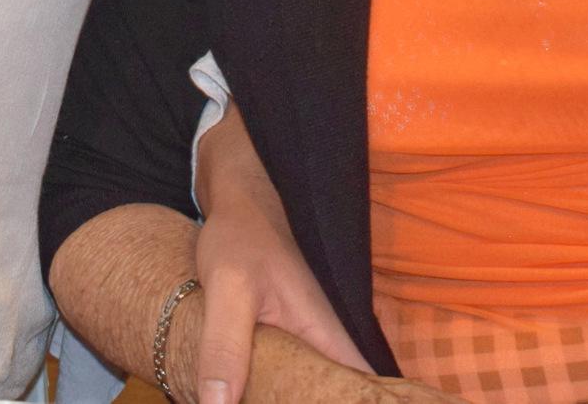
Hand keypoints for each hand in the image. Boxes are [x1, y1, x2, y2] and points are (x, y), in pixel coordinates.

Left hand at [193, 105, 369, 403]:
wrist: (241, 204)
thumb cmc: (241, 239)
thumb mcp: (228, 290)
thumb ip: (225, 348)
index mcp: (328, 334)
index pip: (362, 388)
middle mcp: (330, 341)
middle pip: (337, 392)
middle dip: (318, 401)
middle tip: (272, 403)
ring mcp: (314, 341)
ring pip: (315, 387)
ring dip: (296, 396)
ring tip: (262, 399)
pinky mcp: (295, 340)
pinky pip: (297, 378)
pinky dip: (280, 390)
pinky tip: (252, 395)